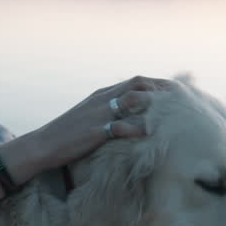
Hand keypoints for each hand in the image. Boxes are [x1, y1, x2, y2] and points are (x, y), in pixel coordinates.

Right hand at [31, 75, 171, 169]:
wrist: (43, 144)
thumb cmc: (68, 134)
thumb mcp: (90, 116)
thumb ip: (109, 112)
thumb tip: (130, 116)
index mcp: (102, 94)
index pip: (136, 81)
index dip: (158, 85)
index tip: (176, 93)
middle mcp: (102, 99)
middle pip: (138, 85)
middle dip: (161, 90)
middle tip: (181, 100)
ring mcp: (98, 113)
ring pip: (131, 100)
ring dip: (152, 105)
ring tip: (172, 113)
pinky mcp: (95, 131)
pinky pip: (119, 126)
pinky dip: (136, 128)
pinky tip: (150, 133)